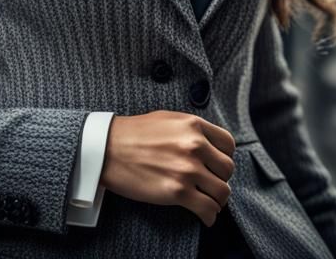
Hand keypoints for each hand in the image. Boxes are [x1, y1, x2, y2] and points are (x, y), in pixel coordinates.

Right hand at [98, 110, 235, 227]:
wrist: (107, 149)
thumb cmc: (133, 133)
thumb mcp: (167, 119)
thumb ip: (190, 129)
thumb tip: (207, 144)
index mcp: (193, 125)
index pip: (228, 144)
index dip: (225, 156)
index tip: (217, 165)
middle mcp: (194, 145)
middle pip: (227, 169)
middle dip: (221, 179)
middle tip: (211, 185)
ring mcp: (187, 169)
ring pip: (222, 191)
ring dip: (217, 200)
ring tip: (210, 202)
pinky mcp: (177, 192)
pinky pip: (207, 209)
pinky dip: (210, 216)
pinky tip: (205, 216)